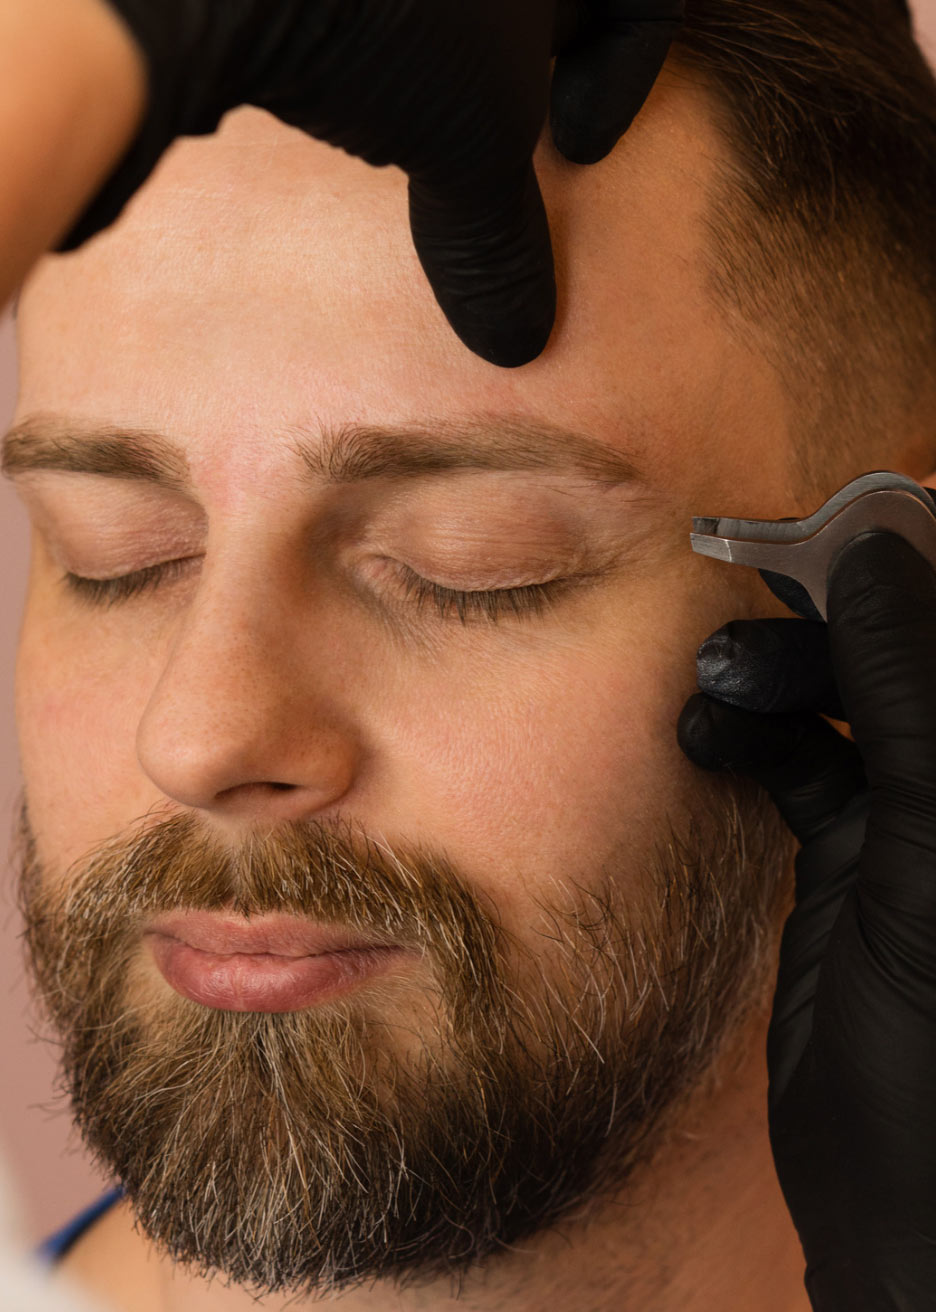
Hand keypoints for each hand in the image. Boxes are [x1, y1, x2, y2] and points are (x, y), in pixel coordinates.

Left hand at [63, 0, 683, 367]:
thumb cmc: (382, 20)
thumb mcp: (466, 140)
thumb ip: (502, 240)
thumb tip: (521, 344)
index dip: (630, 66)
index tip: (579, 148)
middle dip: (545, 52)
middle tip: (521, 131)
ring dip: (458, 45)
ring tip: (423, 123)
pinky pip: (376, 2)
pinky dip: (375, 32)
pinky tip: (341, 82)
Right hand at [677, 516, 935, 1309]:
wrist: (900, 1197)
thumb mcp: (933, 843)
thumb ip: (909, 693)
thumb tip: (878, 552)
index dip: (922, 554)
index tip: (852, 513)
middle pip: (908, 653)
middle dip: (836, 614)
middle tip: (759, 585)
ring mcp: (913, 819)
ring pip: (850, 699)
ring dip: (782, 674)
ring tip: (719, 672)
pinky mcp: (851, 855)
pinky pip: (802, 764)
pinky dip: (754, 740)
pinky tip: (711, 736)